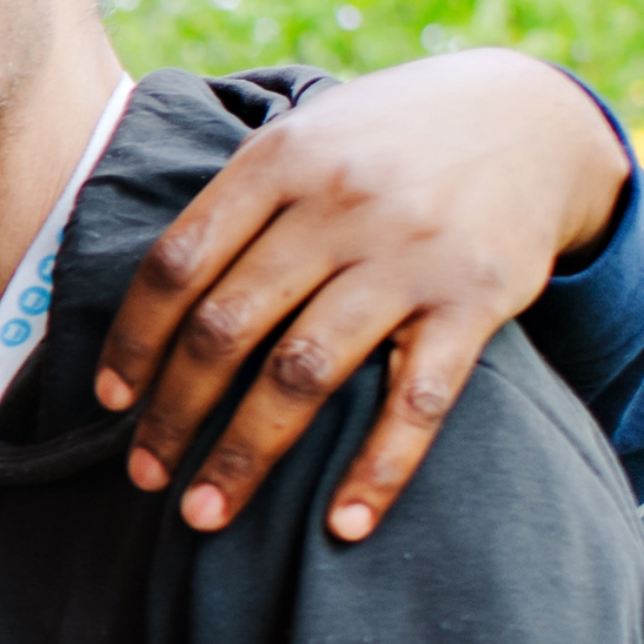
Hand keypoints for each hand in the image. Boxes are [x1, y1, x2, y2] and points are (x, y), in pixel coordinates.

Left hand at [92, 53, 628, 544]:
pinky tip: (344, 526)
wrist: (534, 117)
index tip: (110, 401)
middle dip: (174, 413)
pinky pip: (418, 401)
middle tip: (143, 475)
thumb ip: (236, 205)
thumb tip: (148, 303)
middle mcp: (338, 205)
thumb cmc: (385, 142)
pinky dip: (379, 470)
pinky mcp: (476, 300)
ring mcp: (409, 254)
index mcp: (278, 162)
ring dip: (246, 454)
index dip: (135, 341)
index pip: (177, 264)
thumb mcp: (304, 136)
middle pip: (227, 327)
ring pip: (304, 373)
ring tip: (204, 513)